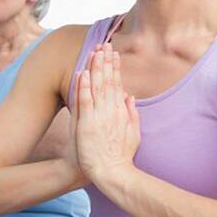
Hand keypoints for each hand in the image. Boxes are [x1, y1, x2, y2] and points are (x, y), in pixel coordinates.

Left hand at [75, 43, 139, 182]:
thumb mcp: (133, 133)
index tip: (113, 53)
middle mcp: (111, 110)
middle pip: (108, 80)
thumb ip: (132, 113)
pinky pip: (85, 101)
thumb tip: (131, 96)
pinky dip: (84, 86)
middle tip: (104, 44)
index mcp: (121, 111)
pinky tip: (83, 73)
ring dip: (95, 68)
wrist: (111, 173)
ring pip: (97, 86)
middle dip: (106, 61)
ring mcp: (99, 115)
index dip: (115, 67)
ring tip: (94, 51)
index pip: (117, 83)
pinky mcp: (88, 123)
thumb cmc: (120, 155)